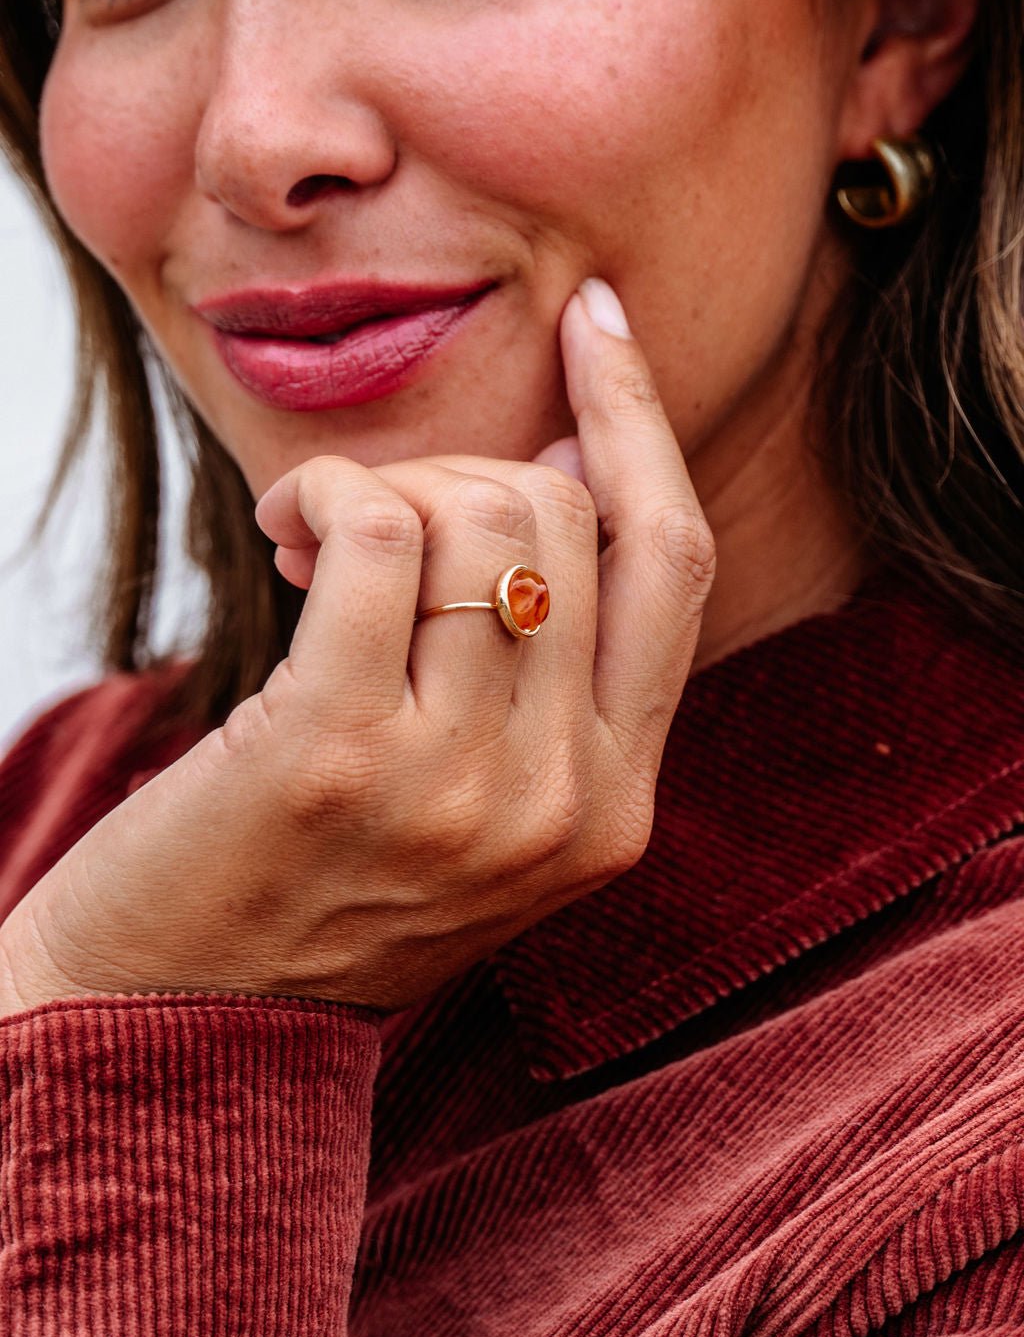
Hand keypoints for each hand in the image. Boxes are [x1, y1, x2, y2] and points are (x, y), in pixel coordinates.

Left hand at [0, 281, 714, 1015]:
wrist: (175, 1012)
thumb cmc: (322, 880)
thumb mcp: (486, 798)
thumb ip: (554, 666)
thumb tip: (567, 467)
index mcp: (617, 808)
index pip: (676, 563)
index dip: (642, 422)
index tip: (599, 324)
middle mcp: (563, 803)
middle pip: (567, 518)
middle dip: (468, 469)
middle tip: (383, 511)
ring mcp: (461, 786)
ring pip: (480, 515)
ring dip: (384, 483)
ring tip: (317, 536)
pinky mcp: (340, 753)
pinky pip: (378, 531)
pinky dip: (327, 493)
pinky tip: (287, 531)